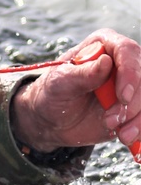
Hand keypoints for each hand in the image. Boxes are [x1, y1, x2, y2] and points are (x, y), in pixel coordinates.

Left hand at [11, 29, 140, 152]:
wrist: (52, 120)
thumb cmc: (52, 94)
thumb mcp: (59, 84)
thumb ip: (82, 74)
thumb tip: (105, 62)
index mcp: (103, 45)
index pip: (127, 51)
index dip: (130, 73)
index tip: (123, 96)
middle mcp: (122, 61)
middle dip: (133, 102)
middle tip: (111, 121)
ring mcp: (131, 84)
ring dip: (139, 119)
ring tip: (121, 134)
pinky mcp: (134, 106)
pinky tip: (130, 139)